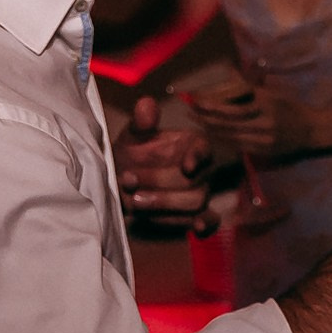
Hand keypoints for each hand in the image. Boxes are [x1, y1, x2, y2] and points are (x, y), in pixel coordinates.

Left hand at [114, 97, 217, 234]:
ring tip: (134, 201)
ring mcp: (200, 193)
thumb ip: (140, 122)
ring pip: (195, 203)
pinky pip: (209, 221)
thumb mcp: (132, 135)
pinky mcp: (196, 215)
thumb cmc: (132, 153)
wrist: (123, 180)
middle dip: (160, 184)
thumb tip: (146, 104)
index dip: (198, 158)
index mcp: (192, 144)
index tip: (186, 166)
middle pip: (194, 182)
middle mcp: (202, 170)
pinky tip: (196, 227)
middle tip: (128, 181)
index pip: (203, 149)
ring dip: (164, 204)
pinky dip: (205, 224)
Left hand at [188, 79, 316, 160]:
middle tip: (189, 110)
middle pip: (227, 121)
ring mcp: (263, 137)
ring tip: (195, 122)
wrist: (311, 130)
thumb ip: (249, 84)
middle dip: (205, 116)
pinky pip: (236, 144)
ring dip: (209, 128)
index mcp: (267, 102)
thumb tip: (229, 69)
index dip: (212, 104)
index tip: (197, 99)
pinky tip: (211, 134)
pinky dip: (221, 139)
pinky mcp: (262, 149)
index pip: (233, 104)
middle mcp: (264, 120)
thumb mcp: (273, 91)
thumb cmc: (291, 107)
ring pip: (229, 134)